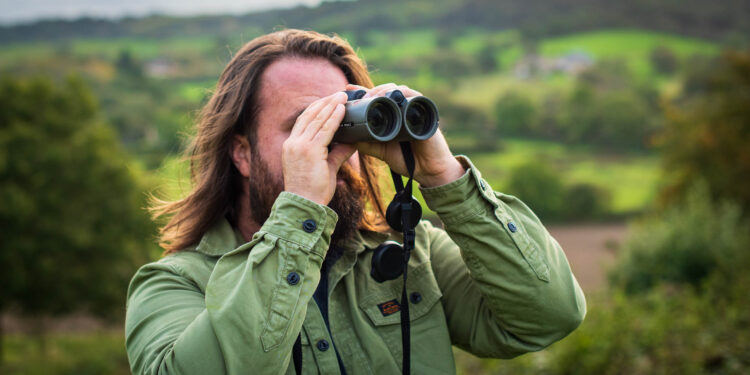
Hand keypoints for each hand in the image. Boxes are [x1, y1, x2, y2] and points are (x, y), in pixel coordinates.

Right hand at [282, 91, 355, 204]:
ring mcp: (300, 146)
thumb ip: (337, 153)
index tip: (329, 101)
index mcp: (291, 146)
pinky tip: (342, 110)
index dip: (317, 108)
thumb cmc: (312, 191)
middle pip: (310, 115)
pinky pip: (325, 130)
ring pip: (318, 120)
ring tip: (342, 96)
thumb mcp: (325, 167)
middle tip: (339, 94)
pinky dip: (334, 118)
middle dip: (325, 102)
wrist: (304, 206)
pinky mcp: (310, 151)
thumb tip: (352, 142)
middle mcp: (293, 143)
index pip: (304, 121)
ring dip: (331, 106)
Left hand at [347, 83, 464, 187]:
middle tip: (359, 97)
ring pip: (397, 90)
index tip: (348, 89)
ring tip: (371, 97)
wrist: (428, 171)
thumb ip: (368, 143)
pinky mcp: (425, 111)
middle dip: (370, 90)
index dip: (362, 91)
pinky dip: (401, 93)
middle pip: (385, 90)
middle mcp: (403, 109)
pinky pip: (413, 96)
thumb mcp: (382, 150)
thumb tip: (350, 136)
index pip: (377, 98)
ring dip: (383, 90)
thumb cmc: (407, 160)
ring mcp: (414, 109)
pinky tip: (391, 96)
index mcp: (393, 116)